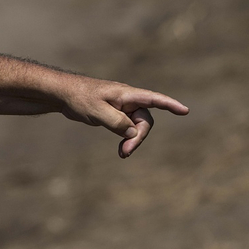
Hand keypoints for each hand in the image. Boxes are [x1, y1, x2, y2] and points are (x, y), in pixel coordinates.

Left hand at [60, 77, 188, 157]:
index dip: (170, 104)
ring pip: (136, 126)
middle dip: (138, 137)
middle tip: (125, 153)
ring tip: (122, 154)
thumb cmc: (80, 98)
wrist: (63, 94)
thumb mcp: (97, 111)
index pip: (153, 99)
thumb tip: (133, 133)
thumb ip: (117, 122)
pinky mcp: (116, 114)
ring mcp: (122, 107)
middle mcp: (128, 100)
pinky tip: (121, 149)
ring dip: (132, 140)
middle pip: (144, 120)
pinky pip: (127, 128)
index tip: (185, 111)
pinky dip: (126, 139)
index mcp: (126, 94)